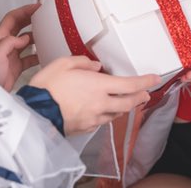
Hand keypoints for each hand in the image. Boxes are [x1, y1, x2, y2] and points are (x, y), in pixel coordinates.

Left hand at [0, 4, 38, 90]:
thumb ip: (9, 42)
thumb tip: (24, 38)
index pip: (12, 18)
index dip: (24, 11)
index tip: (37, 7)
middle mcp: (5, 44)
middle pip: (19, 26)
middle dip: (31, 20)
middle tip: (44, 16)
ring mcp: (11, 55)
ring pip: (25, 41)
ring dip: (36, 37)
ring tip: (46, 34)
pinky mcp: (16, 67)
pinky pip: (29, 57)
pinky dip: (37, 55)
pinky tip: (44, 55)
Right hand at [29, 56, 160, 134]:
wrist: (35, 113)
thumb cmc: (46, 88)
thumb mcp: (63, 64)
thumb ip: (83, 62)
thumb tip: (95, 66)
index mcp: (98, 86)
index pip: (130, 85)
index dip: (145, 82)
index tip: (155, 79)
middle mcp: (100, 104)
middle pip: (129, 103)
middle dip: (140, 97)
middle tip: (145, 93)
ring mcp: (93, 118)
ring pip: (116, 114)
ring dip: (124, 107)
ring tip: (126, 101)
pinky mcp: (85, 128)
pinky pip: (102, 122)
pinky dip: (107, 115)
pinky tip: (103, 111)